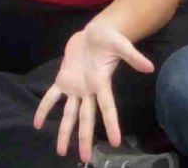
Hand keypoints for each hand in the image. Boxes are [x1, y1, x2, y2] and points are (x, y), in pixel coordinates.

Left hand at [32, 22, 151, 160]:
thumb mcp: (121, 45)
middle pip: (87, 118)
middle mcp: (88, 91)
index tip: (115, 143)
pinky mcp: (63, 80)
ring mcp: (75, 87)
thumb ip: (133, 56)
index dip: (111, 125)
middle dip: (85, 138)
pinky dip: (44, 108)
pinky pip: (51, 97)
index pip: (108, 108)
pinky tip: (37, 124)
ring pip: (69, 114)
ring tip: (61, 151)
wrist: (94, 32)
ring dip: (64, 132)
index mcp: (102, 84)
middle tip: (85, 158)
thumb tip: (150, 67)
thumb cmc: (110, 38)